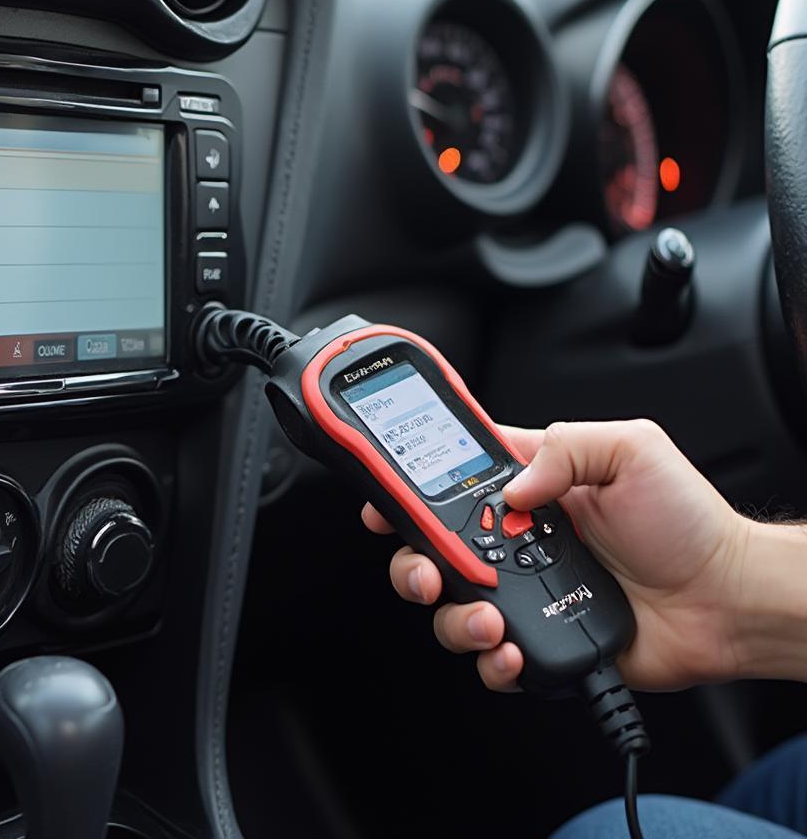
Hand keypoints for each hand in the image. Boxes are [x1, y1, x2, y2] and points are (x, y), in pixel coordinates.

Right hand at [363, 420, 750, 692]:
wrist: (724, 599)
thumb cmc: (684, 521)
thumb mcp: (631, 449)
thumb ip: (565, 447)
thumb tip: (513, 488)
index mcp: (531, 488)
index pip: (452, 480)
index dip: (409, 488)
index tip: (383, 497)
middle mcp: (517, 541)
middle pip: (434, 550)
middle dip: (414, 563)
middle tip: (428, 572)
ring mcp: (526, 593)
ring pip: (452, 608)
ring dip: (453, 617)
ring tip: (489, 619)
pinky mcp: (541, 641)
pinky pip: (493, 658)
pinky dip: (492, 661)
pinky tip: (513, 650)